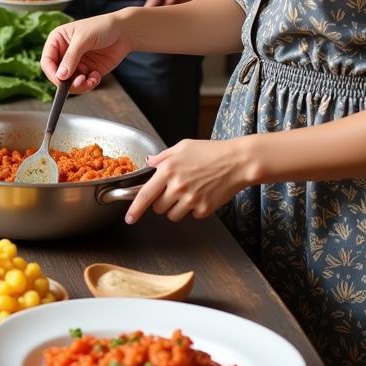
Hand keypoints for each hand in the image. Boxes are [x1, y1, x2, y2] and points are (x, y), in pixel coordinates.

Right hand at [40, 13, 132, 93]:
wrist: (125, 32)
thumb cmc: (102, 27)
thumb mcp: (84, 39)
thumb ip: (71, 57)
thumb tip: (60, 76)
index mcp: (57, 41)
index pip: (47, 61)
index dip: (52, 73)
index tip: (61, 81)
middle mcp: (64, 53)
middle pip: (57, 75)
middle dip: (67, 82)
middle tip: (80, 82)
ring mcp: (76, 63)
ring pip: (70, 83)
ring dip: (79, 86)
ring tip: (90, 80)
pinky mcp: (87, 71)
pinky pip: (83, 84)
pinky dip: (89, 84)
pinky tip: (96, 76)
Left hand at [125, 138, 250, 224]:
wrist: (237, 162)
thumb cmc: (210, 151)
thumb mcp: (182, 146)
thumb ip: (162, 157)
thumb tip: (149, 162)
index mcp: (168, 169)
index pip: (145, 194)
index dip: (134, 209)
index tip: (129, 218)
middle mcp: (177, 186)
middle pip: (158, 208)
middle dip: (161, 201)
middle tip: (173, 190)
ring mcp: (191, 199)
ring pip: (173, 215)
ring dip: (176, 208)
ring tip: (189, 192)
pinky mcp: (204, 209)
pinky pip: (191, 216)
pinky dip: (194, 209)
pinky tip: (202, 194)